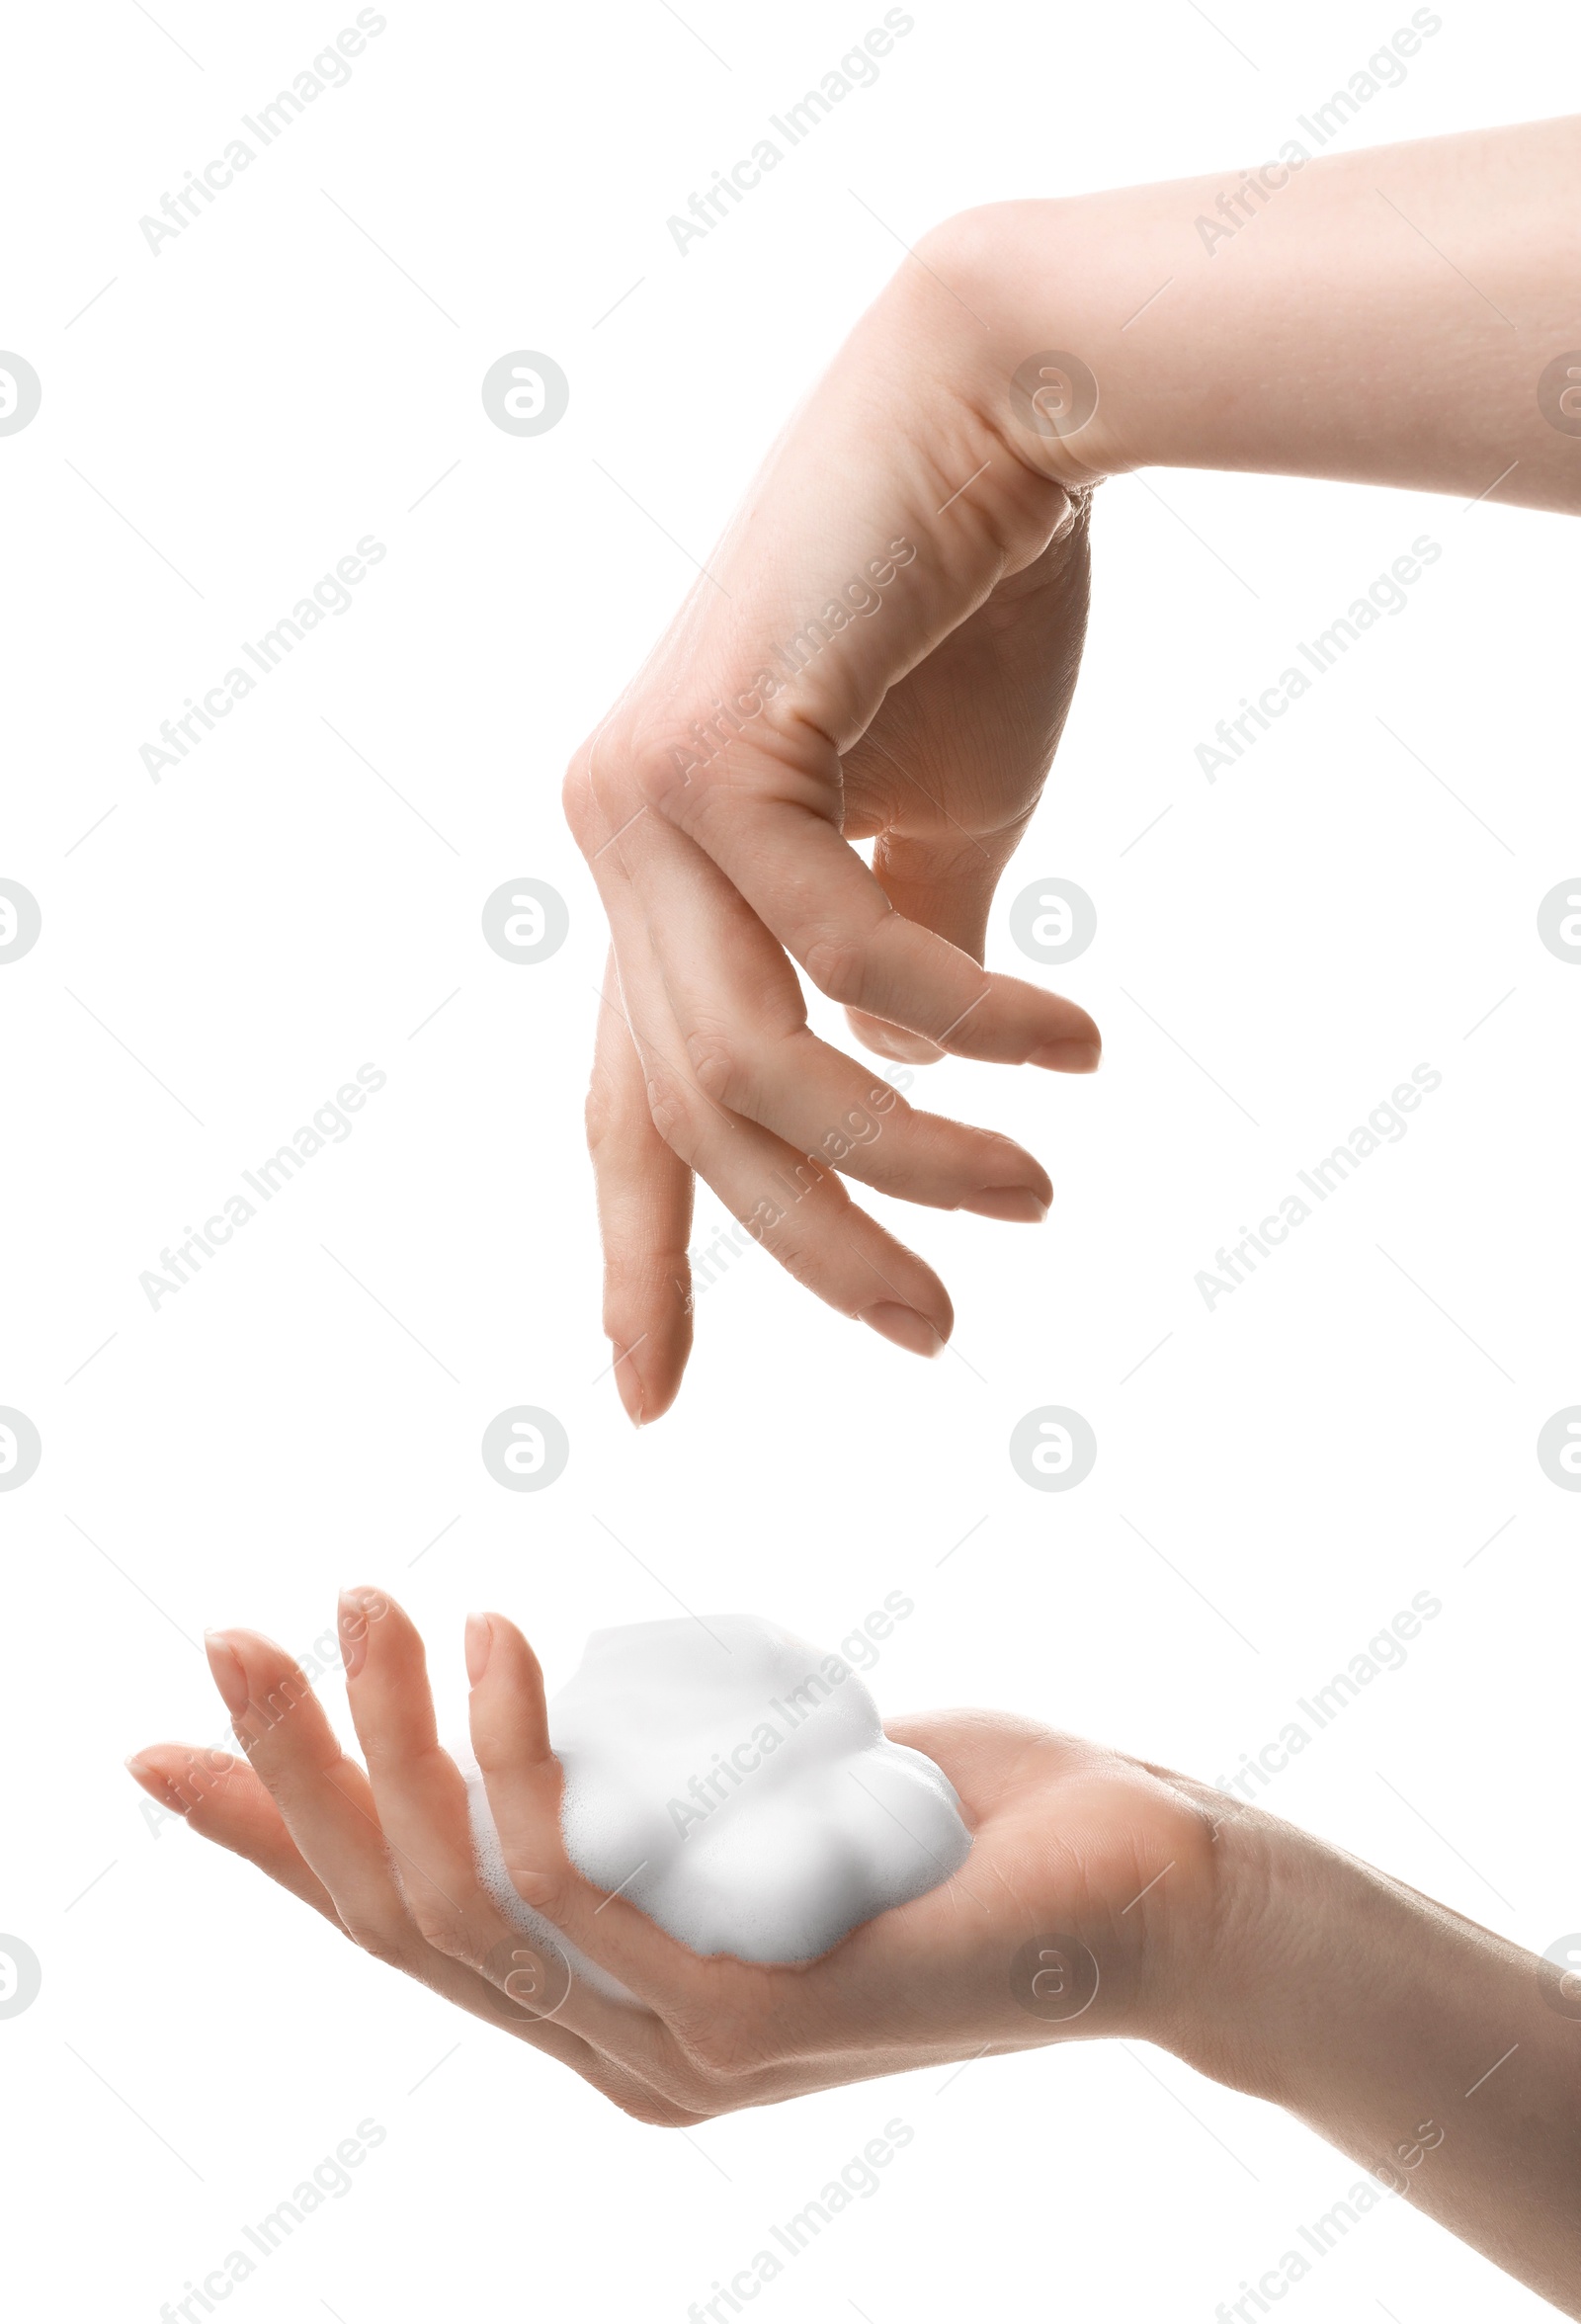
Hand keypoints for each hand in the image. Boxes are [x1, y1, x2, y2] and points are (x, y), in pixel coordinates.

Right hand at [125, 1589, 1214, 2122]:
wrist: (1144, 1888)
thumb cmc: (943, 1820)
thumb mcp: (736, 1780)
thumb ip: (624, 1781)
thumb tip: (509, 1704)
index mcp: (611, 2007)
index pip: (400, 1929)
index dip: (274, 1837)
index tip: (162, 1744)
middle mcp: (625, 2056)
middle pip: (400, 1924)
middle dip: (301, 1774)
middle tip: (244, 1626)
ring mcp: (685, 2055)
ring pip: (468, 1906)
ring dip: (396, 1744)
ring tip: (381, 1602)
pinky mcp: (758, 2019)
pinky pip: (586, 1891)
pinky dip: (521, 1762)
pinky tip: (512, 1645)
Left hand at [564, 236, 1103, 1423]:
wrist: (987, 406)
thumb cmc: (959, 614)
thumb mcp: (940, 830)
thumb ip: (911, 964)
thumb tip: (902, 1079)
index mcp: (661, 884)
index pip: (631, 1108)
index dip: (640, 1259)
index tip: (642, 1398)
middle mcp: (620, 851)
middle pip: (690, 1121)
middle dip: (812, 1249)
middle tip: (933, 1333)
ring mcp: (641, 799)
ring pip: (748, 1063)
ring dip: (903, 1156)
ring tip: (1033, 1191)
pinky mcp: (709, 745)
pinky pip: (843, 948)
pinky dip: (965, 1021)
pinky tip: (1069, 1050)